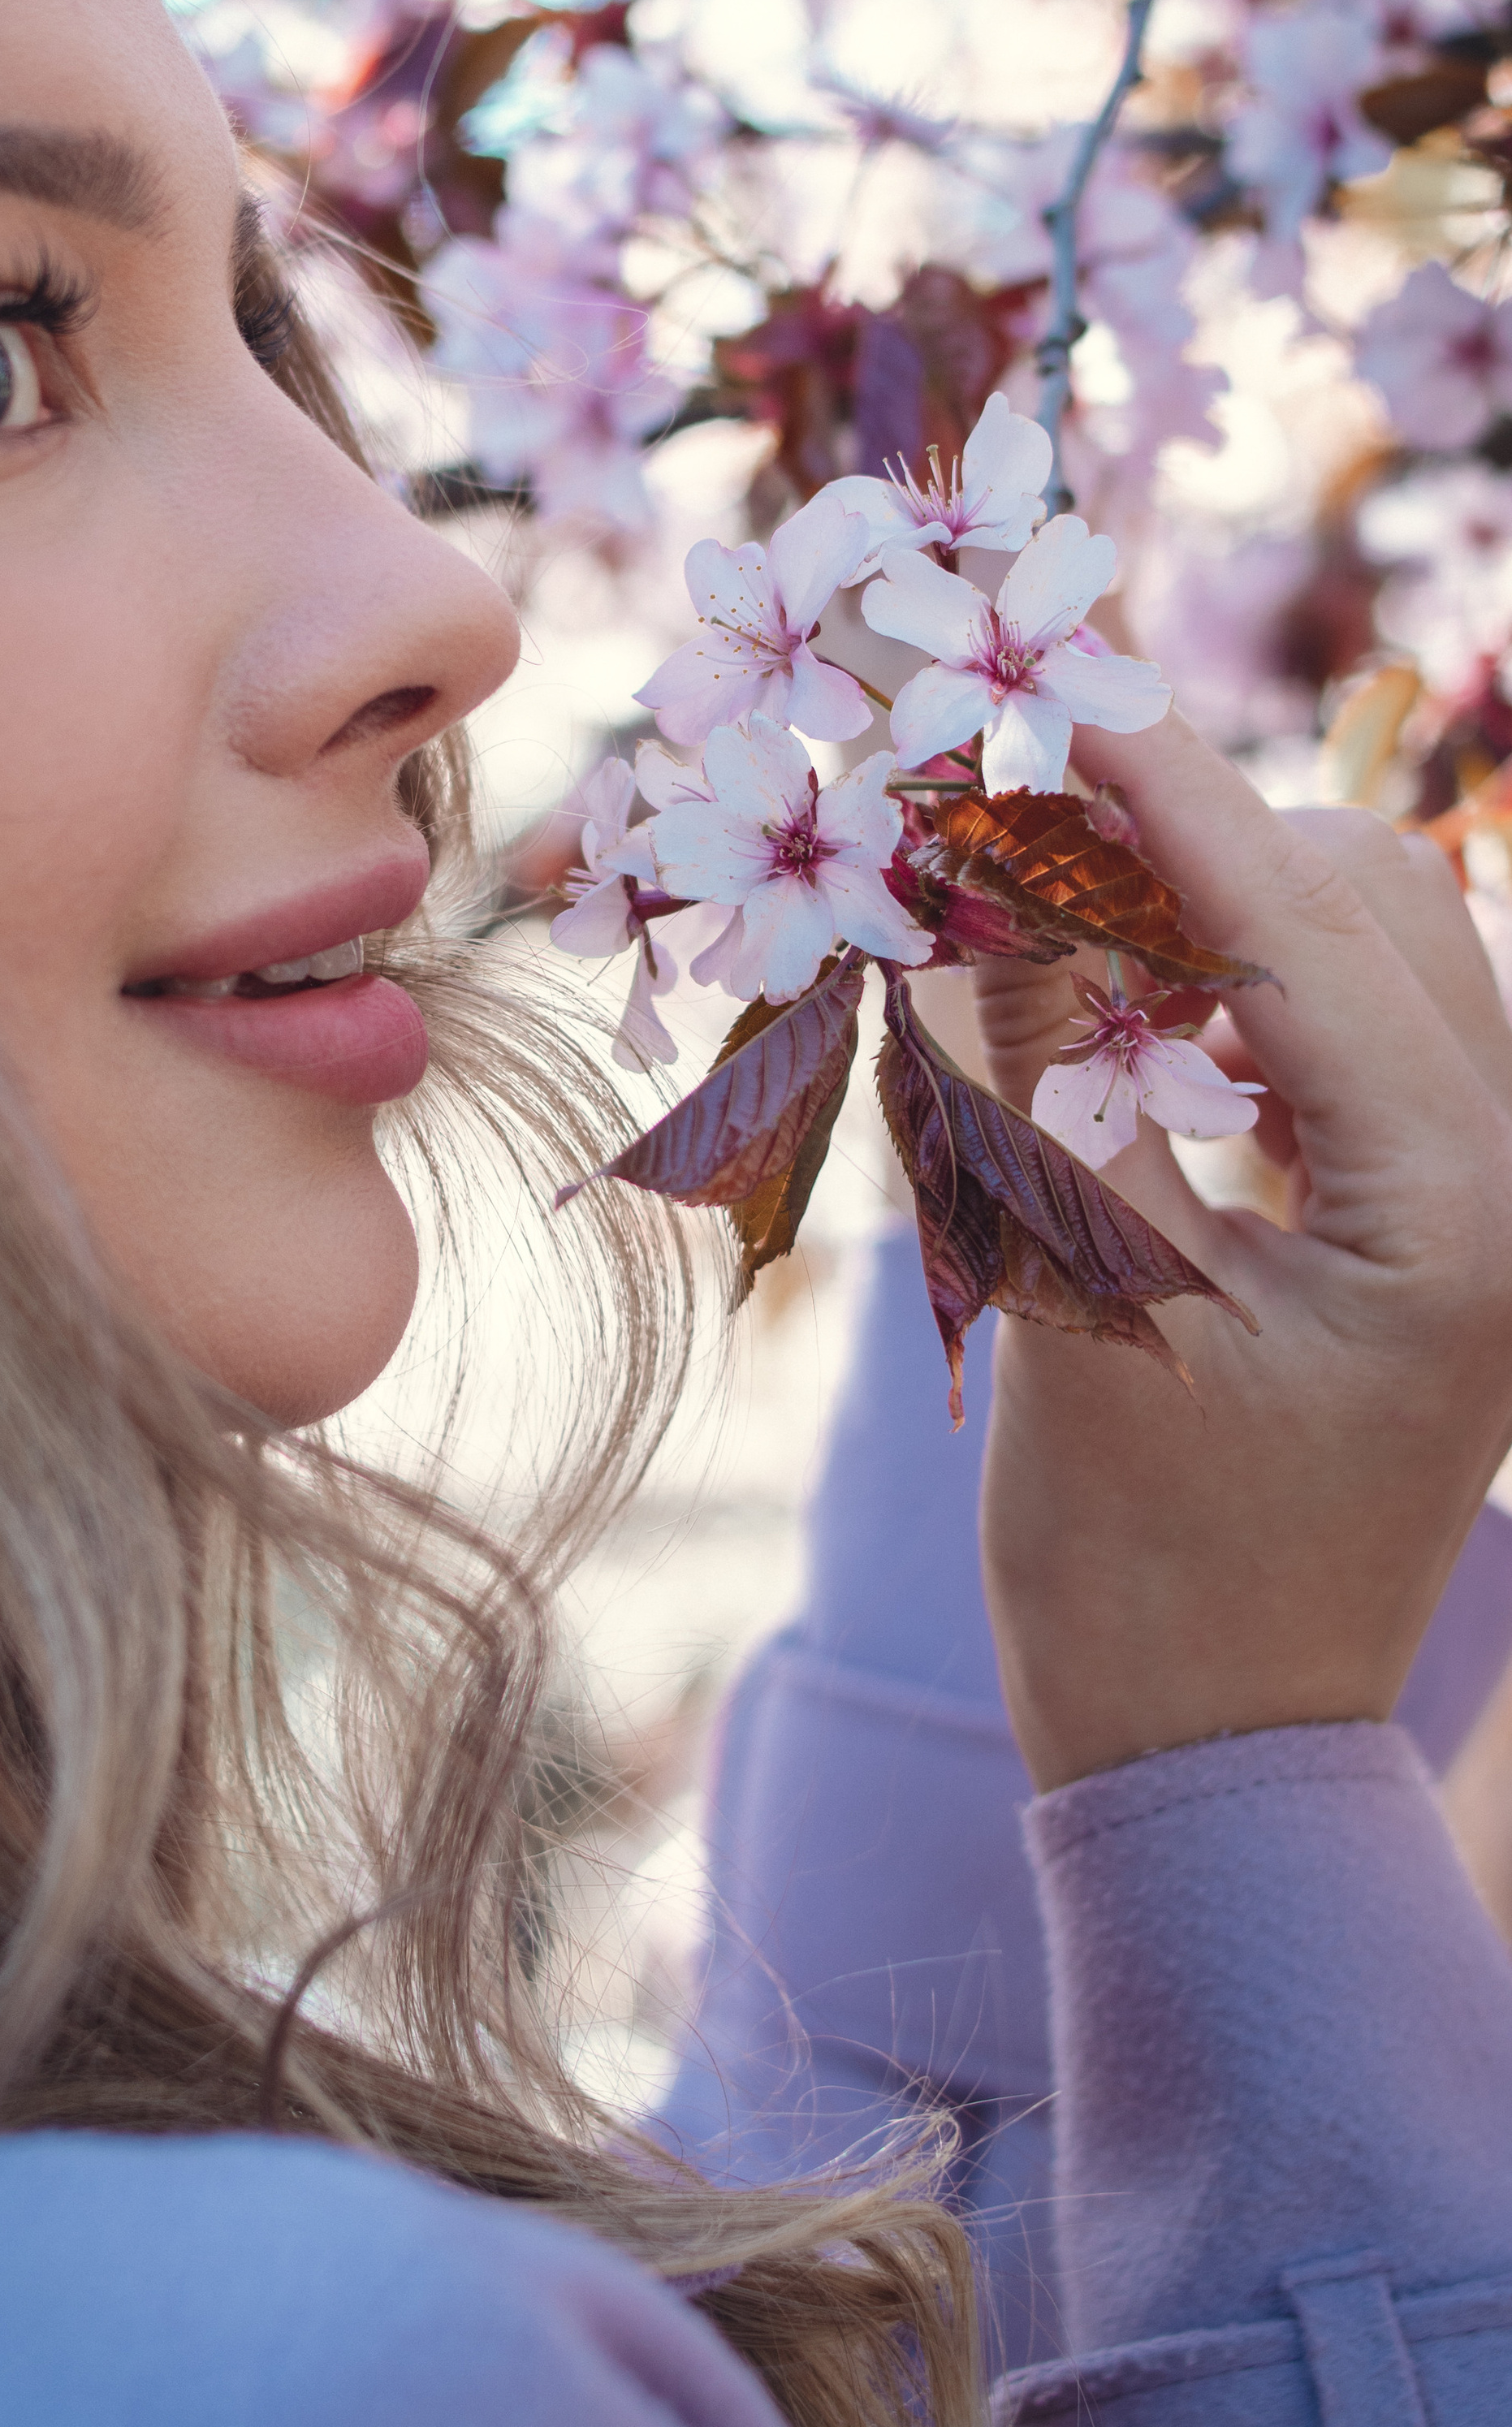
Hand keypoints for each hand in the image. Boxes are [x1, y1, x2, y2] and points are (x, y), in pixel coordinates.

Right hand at [970, 707, 1511, 1792]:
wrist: (1211, 1743)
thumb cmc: (1133, 1568)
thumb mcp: (1073, 1301)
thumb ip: (1036, 1077)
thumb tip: (980, 881)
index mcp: (1456, 1217)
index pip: (1308, 935)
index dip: (1171, 800)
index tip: (1066, 694)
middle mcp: (1511, 1187)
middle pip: (1374, 903)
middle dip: (1197, 832)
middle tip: (1024, 797)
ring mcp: (1489, 1205)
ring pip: (1381, 949)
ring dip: (1226, 901)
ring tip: (1065, 898)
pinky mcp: (1438, 1221)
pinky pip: (1359, 1032)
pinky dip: (1247, 984)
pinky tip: (1141, 1007)